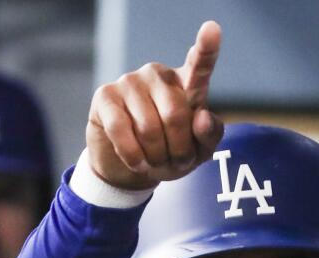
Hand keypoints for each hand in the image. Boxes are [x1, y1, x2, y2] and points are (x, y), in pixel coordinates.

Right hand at [85, 20, 224, 190]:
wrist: (133, 167)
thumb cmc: (171, 153)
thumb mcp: (198, 151)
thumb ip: (208, 135)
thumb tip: (200, 117)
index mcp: (187, 84)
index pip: (200, 65)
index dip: (207, 48)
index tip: (213, 29)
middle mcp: (159, 75)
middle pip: (176, 115)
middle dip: (178, 150)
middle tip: (175, 162)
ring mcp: (130, 81)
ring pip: (149, 128)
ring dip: (156, 157)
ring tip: (156, 162)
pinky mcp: (105, 95)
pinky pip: (121, 130)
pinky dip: (133, 155)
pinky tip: (137, 162)